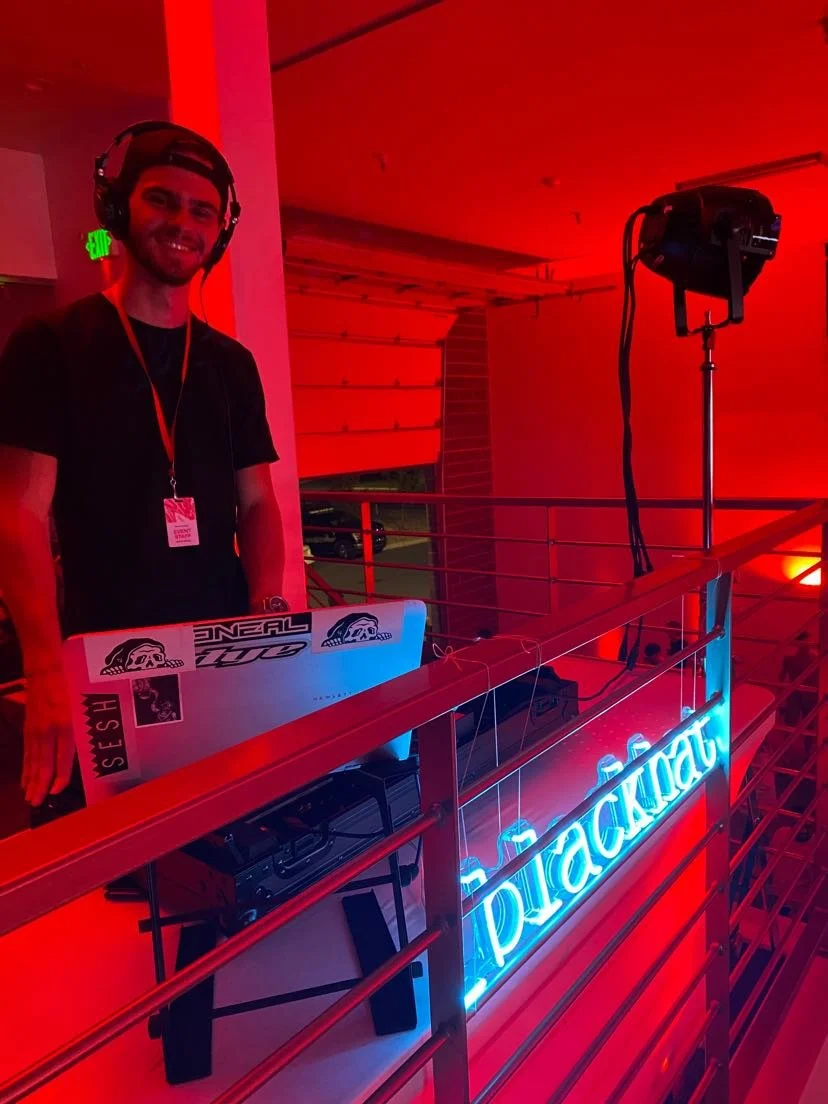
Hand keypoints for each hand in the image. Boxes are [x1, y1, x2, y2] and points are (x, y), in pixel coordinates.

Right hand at [22, 666, 75, 806]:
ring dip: (30, 781)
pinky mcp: (28, 728)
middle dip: (39, 786)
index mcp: (65, 726)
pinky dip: (25, 768)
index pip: (62, 758)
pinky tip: (24, 780)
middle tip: (36, 804)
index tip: (56, 792)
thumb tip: (88, 749)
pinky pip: (27, 753)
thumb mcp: (81, 707)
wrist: (45, 669)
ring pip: (32, 761)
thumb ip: (82, 728)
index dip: (59, 777)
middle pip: (43, 764)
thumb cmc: (70, 686)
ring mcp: (35, 731)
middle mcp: (48, 731)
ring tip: (29, 798)